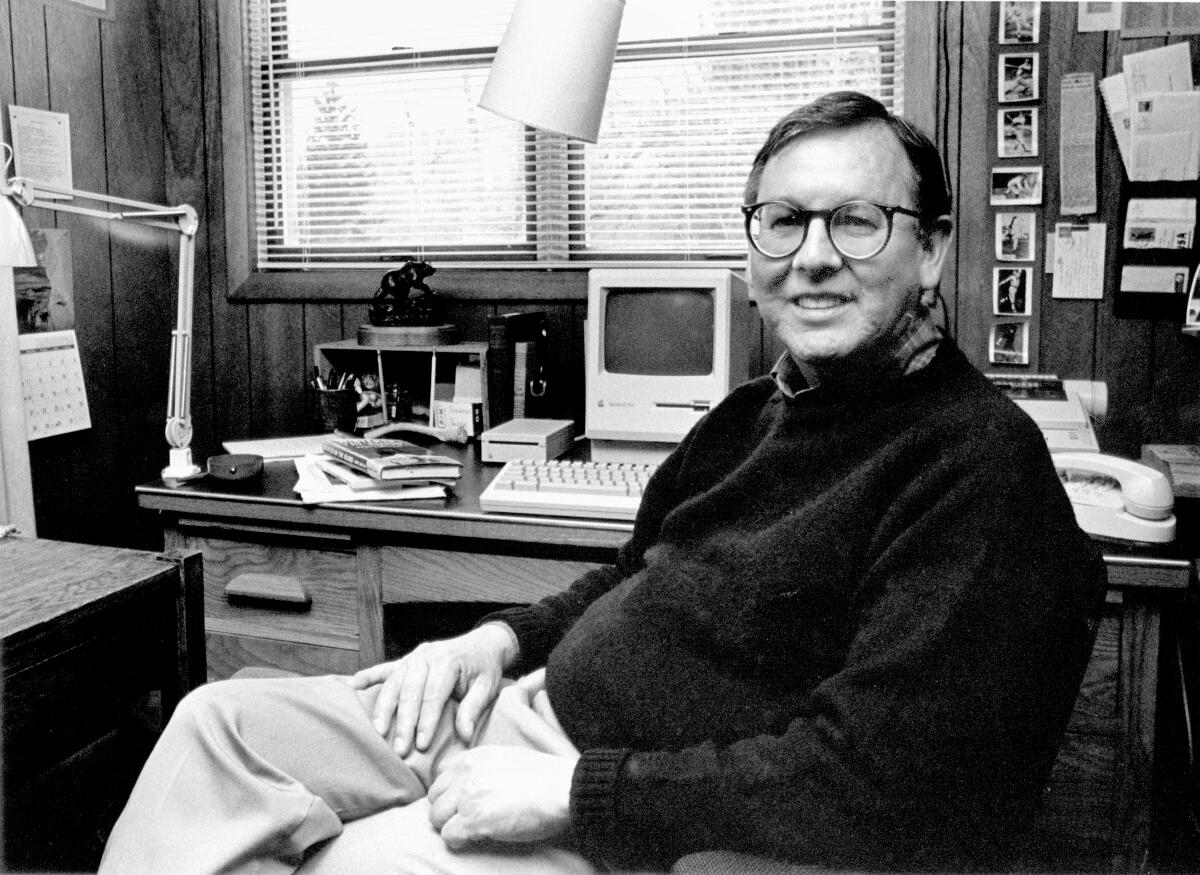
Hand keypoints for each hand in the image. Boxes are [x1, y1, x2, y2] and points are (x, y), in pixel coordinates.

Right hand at [345, 624, 515, 755]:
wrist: (483, 643)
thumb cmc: (485, 668)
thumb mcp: (487, 687)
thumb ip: (473, 708)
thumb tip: (464, 734)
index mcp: (449, 662)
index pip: (434, 695)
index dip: (427, 721)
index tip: (422, 744)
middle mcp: (428, 656)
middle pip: (410, 691)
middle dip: (404, 722)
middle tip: (399, 748)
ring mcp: (415, 656)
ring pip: (395, 682)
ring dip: (384, 707)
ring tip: (378, 731)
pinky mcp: (407, 659)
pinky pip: (386, 668)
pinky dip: (369, 675)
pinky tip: (354, 684)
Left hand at [427, 746, 578, 847]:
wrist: (564, 790)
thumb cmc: (544, 778)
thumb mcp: (507, 759)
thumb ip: (483, 767)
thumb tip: (470, 785)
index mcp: (474, 756)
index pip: (441, 775)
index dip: (452, 792)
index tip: (465, 802)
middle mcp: (466, 772)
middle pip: (434, 798)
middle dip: (449, 811)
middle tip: (471, 819)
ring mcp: (467, 796)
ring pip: (436, 818)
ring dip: (452, 826)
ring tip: (476, 829)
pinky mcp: (473, 820)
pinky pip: (448, 836)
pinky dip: (461, 841)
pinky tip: (480, 837)